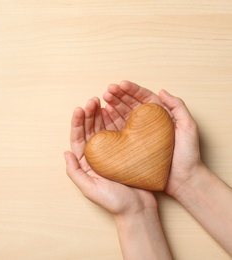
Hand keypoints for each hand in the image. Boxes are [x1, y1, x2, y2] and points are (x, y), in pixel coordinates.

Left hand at [64, 97, 155, 216]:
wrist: (138, 210)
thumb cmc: (113, 202)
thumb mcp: (89, 189)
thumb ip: (75, 172)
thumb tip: (66, 153)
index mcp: (85, 163)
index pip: (78, 138)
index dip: (77, 123)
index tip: (80, 109)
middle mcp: (96, 156)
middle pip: (90, 130)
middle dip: (89, 114)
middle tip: (92, 100)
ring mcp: (111, 153)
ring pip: (103, 129)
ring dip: (101, 115)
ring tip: (102, 101)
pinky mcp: (124, 151)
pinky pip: (118, 133)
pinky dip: (116, 121)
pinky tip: (115, 111)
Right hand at [103, 80, 201, 198]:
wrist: (183, 180)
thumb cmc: (188, 154)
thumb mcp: (188, 127)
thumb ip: (178, 106)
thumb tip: (161, 90)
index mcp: (160, 114)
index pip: (144, 97)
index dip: (132, 90)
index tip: (121, 84)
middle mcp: (147, 122)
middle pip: (130, 104)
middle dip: (118, 95)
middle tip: (108, 90)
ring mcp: (138, 133)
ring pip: (122, 115)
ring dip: (112, 105)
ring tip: (102, 99)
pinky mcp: (131, 145)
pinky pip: (118, 130)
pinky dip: (109, 121)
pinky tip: (103, 114)